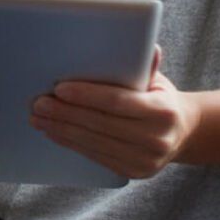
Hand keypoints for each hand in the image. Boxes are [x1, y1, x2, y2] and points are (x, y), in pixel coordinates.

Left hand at [29, 46, 199, 178]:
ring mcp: (145, 161)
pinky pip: (95, 156)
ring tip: (38, 118)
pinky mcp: (132, 173)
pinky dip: (70, 142)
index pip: (117, 102)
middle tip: (37, 104)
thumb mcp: (158, 80)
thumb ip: (145, 66)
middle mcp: (156, 140)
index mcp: (163, 111)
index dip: (86, 96)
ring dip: (61, 129)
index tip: (59, 88)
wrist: (181, 134)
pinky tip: (53, 132)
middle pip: (100, 124)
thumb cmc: (161, 98)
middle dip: (65, 113)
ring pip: (93, 143)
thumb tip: (146, 47)